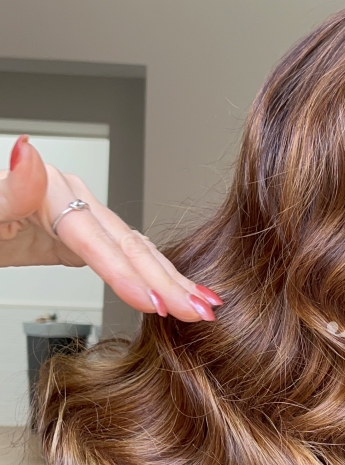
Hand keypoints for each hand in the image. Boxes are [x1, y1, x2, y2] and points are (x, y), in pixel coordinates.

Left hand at [0, 135, 221, 321]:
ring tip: (204, 306)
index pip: (95, 241)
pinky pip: (126, 254)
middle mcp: (75, 200)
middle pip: (128, 244)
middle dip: (169, 281)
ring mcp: (82, 216)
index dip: (125, 274)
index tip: (155, 304)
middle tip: (202, 312)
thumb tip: (28, 152)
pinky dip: (153, 275)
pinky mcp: (81, 235)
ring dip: (172, 280)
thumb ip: (8, 188)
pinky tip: (174, 292)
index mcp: (51, 193)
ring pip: (136, 250)